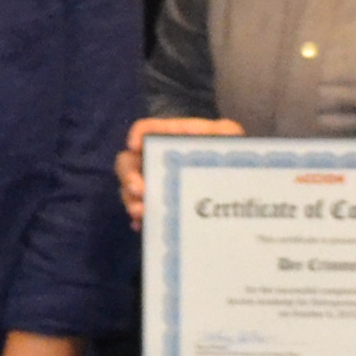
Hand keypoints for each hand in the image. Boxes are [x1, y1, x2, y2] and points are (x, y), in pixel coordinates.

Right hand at [119, 114, 240, 223]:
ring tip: (142, 213)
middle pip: (127, 162)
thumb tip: (221, 133)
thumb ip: (225, 132)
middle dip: (128, 176)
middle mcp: (153, 159)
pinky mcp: (157, 204)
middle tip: (139, 190)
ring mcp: (152, 182)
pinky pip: (139, 212)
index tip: (134, 146)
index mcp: (168, 138)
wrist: (228, 178)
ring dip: (131, 201)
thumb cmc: (225, 152)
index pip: (145, 129)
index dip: (136, 134)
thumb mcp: (227, 136)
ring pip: (129, 190)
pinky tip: (142, 226)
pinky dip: (138, 219)